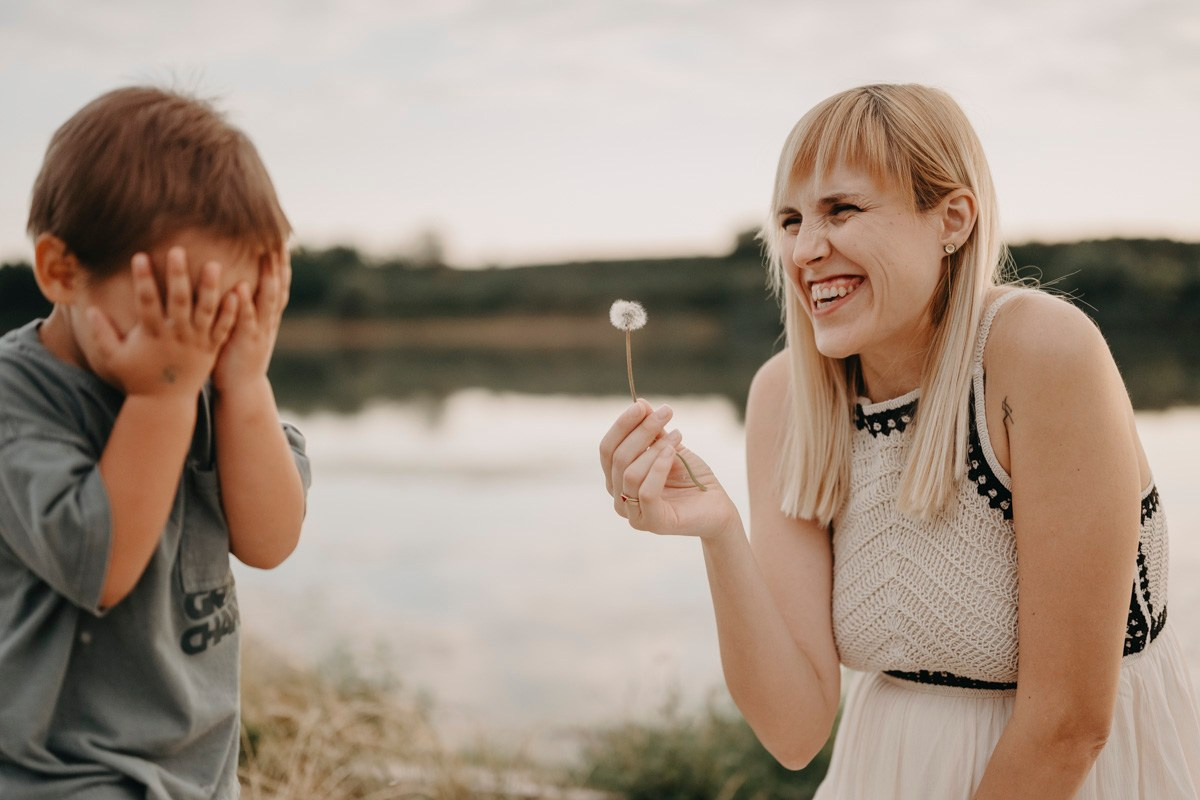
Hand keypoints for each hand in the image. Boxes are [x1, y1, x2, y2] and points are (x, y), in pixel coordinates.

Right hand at [87, 249, 237, 397]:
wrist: (166, 403)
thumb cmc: (138, 377)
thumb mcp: (114, 358)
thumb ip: (101, 334)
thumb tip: (89, 308)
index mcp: (152, 335)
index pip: (146, 302)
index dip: (143, 280)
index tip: (140, 256)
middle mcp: (177, 336)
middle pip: (179, 301)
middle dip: (179, 276)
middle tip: (179, 251)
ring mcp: (197, 342)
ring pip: (206, 311)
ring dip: (210, 288)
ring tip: (214, 265)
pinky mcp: (212, 348)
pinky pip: (223, 328)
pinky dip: (230, 311)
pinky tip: (238, 292)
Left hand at [213, 248, 289, 393]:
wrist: (241, 388)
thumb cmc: (235, 354)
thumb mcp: (243, 326)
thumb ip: (242, 305)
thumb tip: (234, 279)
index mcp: (268, 315)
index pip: (280, 284)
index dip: (282, 263)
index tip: (281, 239)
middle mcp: (268, 320)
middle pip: (278, 286)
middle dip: (279, 263)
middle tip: (279, 239)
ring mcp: (260, 330)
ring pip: (269, 300)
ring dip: (268, 278)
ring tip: (266, 256)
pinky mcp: (247, 342)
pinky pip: (246, 320)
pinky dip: (244, 304)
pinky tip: (240, 288)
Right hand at [599, 400, 737, 538]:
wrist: (716, 506)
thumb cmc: (690, 478)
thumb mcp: (668, 448)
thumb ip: (652, 432)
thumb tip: (640, 403)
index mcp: (617, 479)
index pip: (607, 449)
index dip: (622, 425)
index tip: (642, 405)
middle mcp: (619, 498)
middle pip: (617, 458)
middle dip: (641, 430)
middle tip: (666, 412)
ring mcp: (633, 513)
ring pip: (630, 473)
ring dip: (654, 448)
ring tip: (678, 435)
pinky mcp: (651, 522)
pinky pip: (646, 491)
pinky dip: (658, 467)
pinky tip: (673, 452)